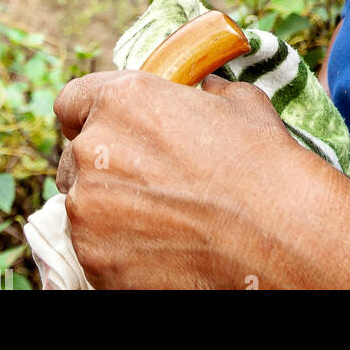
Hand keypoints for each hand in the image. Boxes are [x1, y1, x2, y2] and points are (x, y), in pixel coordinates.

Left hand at [53, 69, 306, 288]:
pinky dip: (119, 247)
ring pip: (82, 206)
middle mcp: (94, 151)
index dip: (91, 114)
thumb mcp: (238, 103)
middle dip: (104, 165)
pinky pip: (93, 248)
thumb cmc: (261, 162)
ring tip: (163, 217)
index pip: (72, 101)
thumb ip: (204, 92)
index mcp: (123, 101)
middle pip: (76, 156)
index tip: (112, 128)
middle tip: (146, 179)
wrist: (278, 235)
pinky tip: (163, 244)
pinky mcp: (94, 261)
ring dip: (110, 208)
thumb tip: (204, 89)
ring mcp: (88, 211)